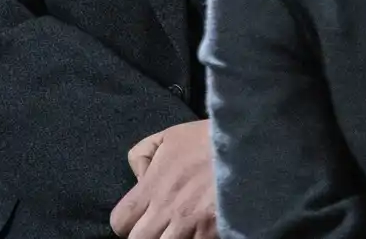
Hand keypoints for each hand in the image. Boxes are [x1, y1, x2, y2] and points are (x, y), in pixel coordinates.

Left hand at [111, 120, 216, 238]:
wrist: (246, 144)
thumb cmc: (207, 139)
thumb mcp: (169, 136)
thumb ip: (142, 154)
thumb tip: (138, 178)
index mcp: (151, 187)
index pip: (119, 222)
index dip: (126, 224)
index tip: (138, 218)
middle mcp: (166, 211)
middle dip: (145, 236)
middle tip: (159, 227)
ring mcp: (189, 225)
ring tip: (179, 230)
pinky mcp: (212, 232)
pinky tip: (199, 231)